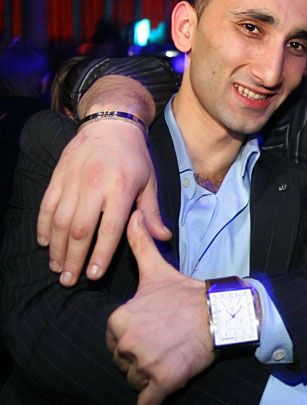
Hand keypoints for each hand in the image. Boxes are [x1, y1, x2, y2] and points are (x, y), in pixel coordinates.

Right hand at [37, 116, 169, 285]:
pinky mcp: (58, 176)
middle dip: (74, 259)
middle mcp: (95, 185)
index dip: (101, 255)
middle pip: (81, 230)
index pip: (110, 229)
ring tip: (58, 268)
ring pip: (61, 221)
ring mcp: (74, 180)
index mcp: (122, 189)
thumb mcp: (150, 182)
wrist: (111, 124)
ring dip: (57, 248)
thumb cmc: (135, 157)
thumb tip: (164, 238)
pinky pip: (47, 206)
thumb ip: (152, 212)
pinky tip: (46, 243)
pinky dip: (44, 226)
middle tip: (70, 280)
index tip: (94, 276)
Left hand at [106, 211, 212, 404]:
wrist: (221, 313)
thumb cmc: (187, 294)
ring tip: (172, 356)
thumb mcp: (158, 270)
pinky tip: (167, 382)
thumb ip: (139, 244)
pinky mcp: (162, 382)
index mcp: (118, 320)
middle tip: (166, 343)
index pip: (114, 342)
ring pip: (135, 381)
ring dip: (150, 376)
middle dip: (142, 358)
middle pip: (124, 363)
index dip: (134, 339)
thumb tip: (133, 215)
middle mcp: (126, 343)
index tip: (155, 330)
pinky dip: (154, 398)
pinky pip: (146, 403)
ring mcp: (144, 364)